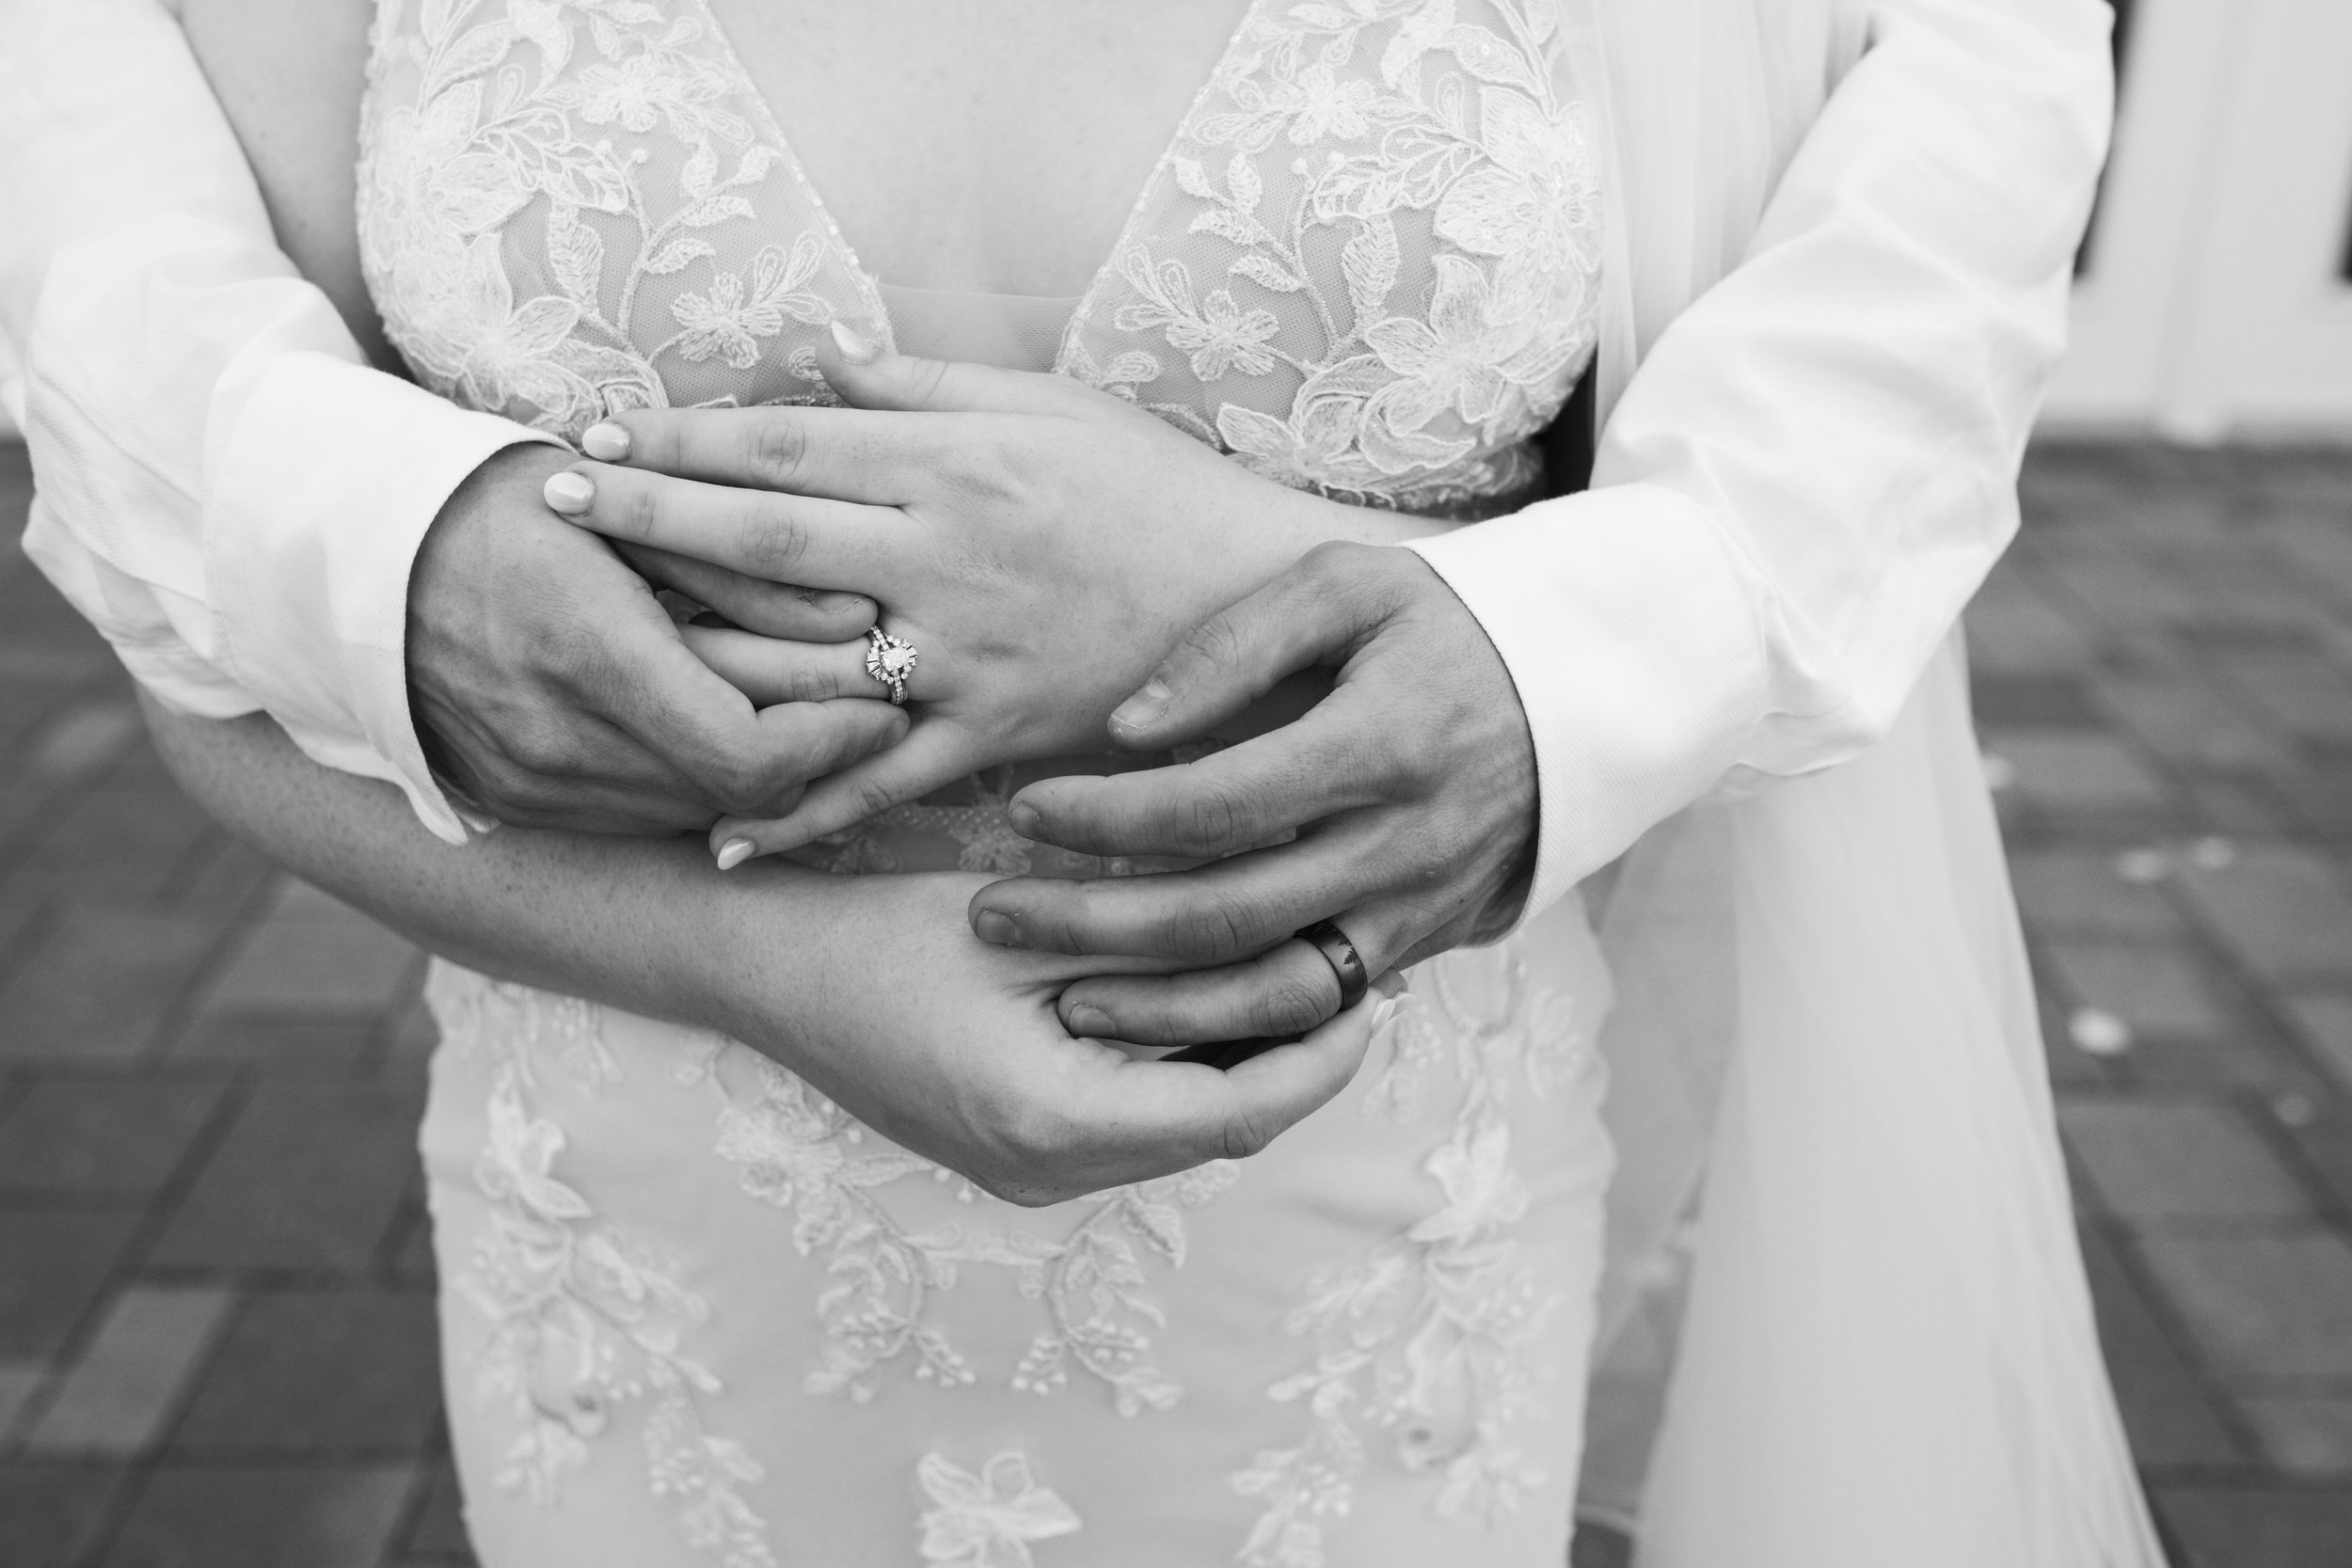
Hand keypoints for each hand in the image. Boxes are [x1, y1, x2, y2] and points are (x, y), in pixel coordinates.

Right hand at [407, 442, 906, 831]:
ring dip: (766, 772)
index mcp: (594, 658)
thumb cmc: (506, 508)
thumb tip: (859, 617)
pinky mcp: (526, 804)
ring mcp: (539, 785)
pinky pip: (646, 814)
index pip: (752, 754)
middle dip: (821, 753)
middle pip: (739, 793)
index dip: (834, 739)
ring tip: (813, 712)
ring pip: (700, 812)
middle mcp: (563, 743)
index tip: (882, 698)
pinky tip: (726, 728)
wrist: (360, 562)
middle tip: (877, 703)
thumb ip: (744, 570)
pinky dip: (700, 780)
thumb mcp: (627, 508)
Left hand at [539, 326, 1440, 860]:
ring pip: (798, 658)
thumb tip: (817, 359)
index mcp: (956, 460)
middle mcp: (942, 552)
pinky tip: (718, 834)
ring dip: (686, 654)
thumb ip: (931, 385)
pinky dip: (799, 811)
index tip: (599, 433)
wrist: (1274, 607)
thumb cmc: (1166, 494)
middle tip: (548, 506)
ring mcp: (963, 653)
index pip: (786, 440)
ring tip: (592, 652)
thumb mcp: (1058, 410)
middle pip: (762, 532)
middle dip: (646, 516)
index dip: (682, 437)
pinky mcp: (995, 738)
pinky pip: (878, 781)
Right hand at [702, 869, 1398, 1205]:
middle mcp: (1049, 1172)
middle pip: (1222, 1132)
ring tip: (1303, 981)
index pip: (1240, 1111)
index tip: (1376, 991)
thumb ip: (1155, 934)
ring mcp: (1031, 1175)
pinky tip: (1214, 1002)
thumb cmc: (885, 932)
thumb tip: (1284, 914)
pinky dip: (1187, 1070)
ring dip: (1247, 1066)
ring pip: (1184, 1133)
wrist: (767, 973)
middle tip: (1359, 978)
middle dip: (1300, 1061)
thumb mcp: (1035, 919)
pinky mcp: (1018, 1154)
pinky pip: (1137, 1124)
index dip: (1322, 1058)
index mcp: (1056, 1122)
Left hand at [962, 542, 1536, 1045]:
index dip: (1108, 817)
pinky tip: (1155, 1022)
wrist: (1580, 695)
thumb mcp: (1348, 585)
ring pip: (1271, 993)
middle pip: (1224, 914)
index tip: (1026, 807)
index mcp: (1382, 745)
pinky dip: (1232, 1033)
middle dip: (1094, 925)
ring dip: (1157, 1009)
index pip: (1216, 804)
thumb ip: (1236, 645)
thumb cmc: (1443, 623)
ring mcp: (1414, 909)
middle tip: (994, 917)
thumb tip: (1125, 729)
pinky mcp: (1418, 947)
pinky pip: (1316, 1011)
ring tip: (1060, 999)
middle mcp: (1401, 845)